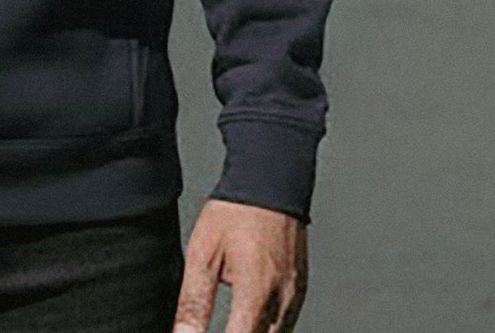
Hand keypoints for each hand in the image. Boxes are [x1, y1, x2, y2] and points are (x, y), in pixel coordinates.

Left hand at [173, 198, 307, 332]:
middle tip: (224, 324)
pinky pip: (287, 324)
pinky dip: (269, 329)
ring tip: (234, 324)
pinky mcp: (301, 288)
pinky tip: (251, 322)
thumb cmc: (237, 211)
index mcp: (255, 293)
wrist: (272, 177)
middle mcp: (281, 299)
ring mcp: (295, 295)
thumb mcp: (203, 253)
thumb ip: (193, 303)